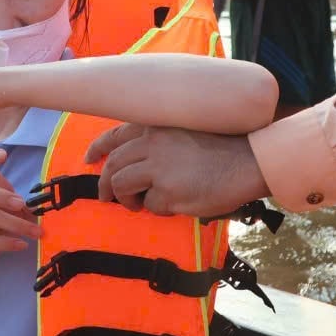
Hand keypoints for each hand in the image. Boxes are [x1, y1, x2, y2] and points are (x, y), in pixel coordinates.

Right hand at [0, 148, 41, 264]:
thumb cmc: (1, 222)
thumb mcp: (13, 208)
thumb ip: (24, 202)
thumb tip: (50, 201)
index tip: (3, 154)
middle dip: (2, 195)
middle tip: (21, 204)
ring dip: (17, 224)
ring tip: (36, 233)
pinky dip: (7, 242)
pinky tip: (22, 245)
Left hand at [86, 125, 267, 215]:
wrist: (246, 162)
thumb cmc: (221, 148)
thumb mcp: (184, 132)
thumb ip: (159, 141)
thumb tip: (135, 163)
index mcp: (155, 127)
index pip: (115, 135)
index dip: (98, 148)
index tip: (89, 159)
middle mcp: (151, 144)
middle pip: (113, 165)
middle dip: (104, 183)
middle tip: (105, 196)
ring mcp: (158, 168)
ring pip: (121, 185)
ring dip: (126, 199)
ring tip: (137, 205)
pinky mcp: (167, 192)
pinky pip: (150, 205)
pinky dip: (157, 209)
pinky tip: (173, 205)